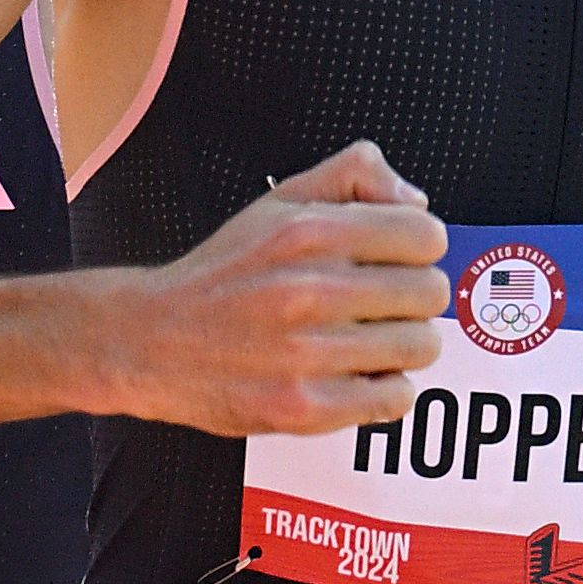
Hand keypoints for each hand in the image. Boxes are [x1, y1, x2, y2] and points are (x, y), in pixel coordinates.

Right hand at [133, 143, 447, 438]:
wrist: (152, 342)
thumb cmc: (223, 275)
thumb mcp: (279, 201)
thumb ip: (353, 176)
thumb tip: (416, 203)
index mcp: (307, 232)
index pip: (425, 234)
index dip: (419, 246)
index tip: (398, 259)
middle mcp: (309, 290)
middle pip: (430, 293)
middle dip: (414, 298)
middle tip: (382, 305)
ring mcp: (307, 353)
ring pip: (420, 347)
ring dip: (403, 346)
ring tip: (367, 341)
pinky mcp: (304, 407)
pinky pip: (396, 399)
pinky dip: (385, 390)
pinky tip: (355, 374)